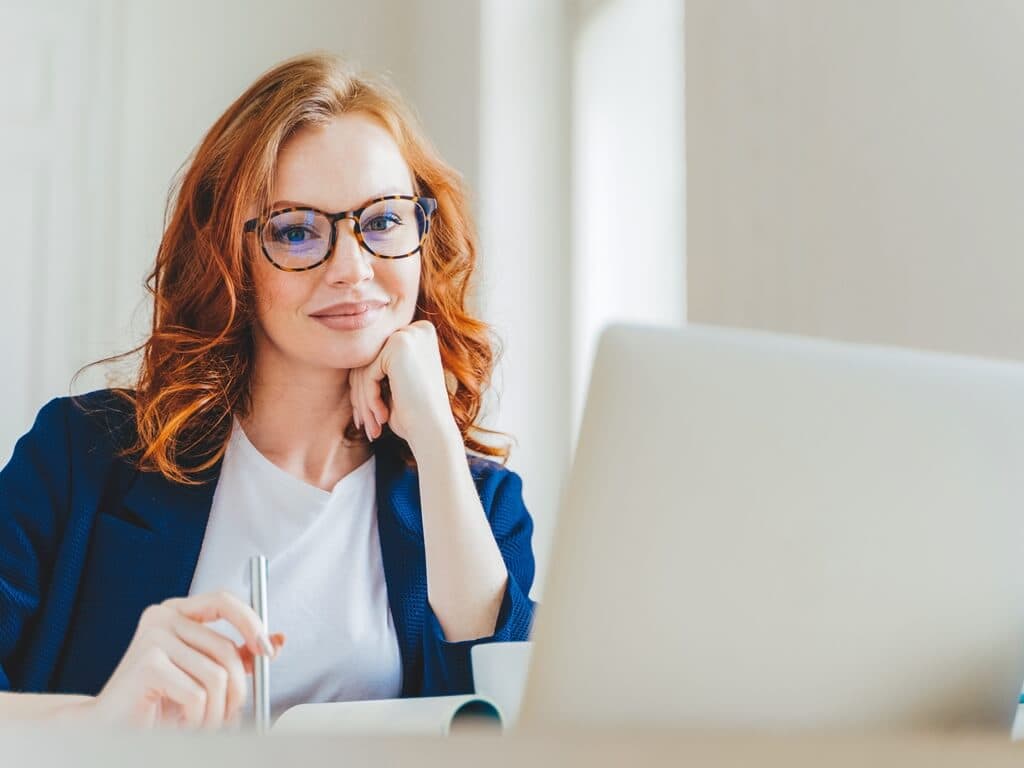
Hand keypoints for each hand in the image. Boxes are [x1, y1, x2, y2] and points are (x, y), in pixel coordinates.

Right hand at [85, 591, 284, 729]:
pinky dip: (197, 718)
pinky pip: (197, 694)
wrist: (109, 727)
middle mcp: (163, 617)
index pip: (225, 601)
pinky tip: (180, 722)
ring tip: (200, 723)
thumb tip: (278, 640)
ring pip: (215, 676)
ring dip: (216, 711)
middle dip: (236, 690)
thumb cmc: (158, 700)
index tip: (267, 650)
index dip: (251, 623)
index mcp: (178, 612)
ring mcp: (152, 638)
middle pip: (225, 649)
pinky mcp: (147, 664)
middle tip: (231, 714)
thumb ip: (238, 656)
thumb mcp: (205, 673)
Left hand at [348, 320, 459, 452]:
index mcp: (421, 335)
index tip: (365, 415)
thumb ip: (377, 363)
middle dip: (362, 394)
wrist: (434, 432)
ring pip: (365, 367)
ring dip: (363, 400)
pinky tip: (382, 417)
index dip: (367, 386)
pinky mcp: (400, 345)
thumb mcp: (395, 384)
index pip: (378, 358)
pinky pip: (368, 372)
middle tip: (364, 423)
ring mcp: (409, 334)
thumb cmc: (415, 414)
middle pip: (370, 360)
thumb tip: (343, 352)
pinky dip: (370, 398)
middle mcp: (418, 329)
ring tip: (371, 427)